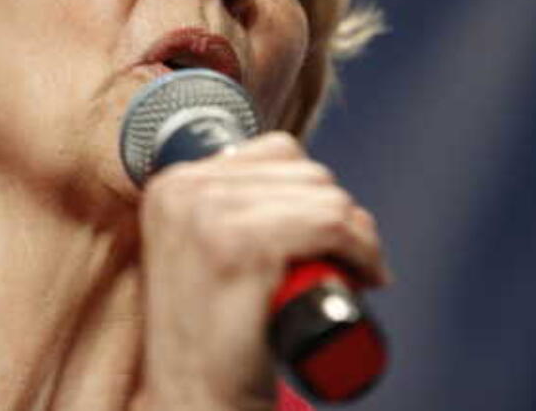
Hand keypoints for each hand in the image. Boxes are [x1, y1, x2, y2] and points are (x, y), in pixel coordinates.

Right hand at [131, 132, 388, 410]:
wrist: (194, 402)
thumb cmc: (211, 339)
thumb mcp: (201, 253)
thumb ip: (225, 209)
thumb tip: (294, 177)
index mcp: (172, 184)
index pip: (276, 150)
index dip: (314, 194)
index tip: (325, 235)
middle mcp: (183, 190)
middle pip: (305, 170)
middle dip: (338, 215)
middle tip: (342, 262)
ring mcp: (208, 216)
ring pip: (325, 196)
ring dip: (357, 236)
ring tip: (349, 274)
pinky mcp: (241, 247)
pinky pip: (331, 223)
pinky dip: (361, 248)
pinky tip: (362, 277)